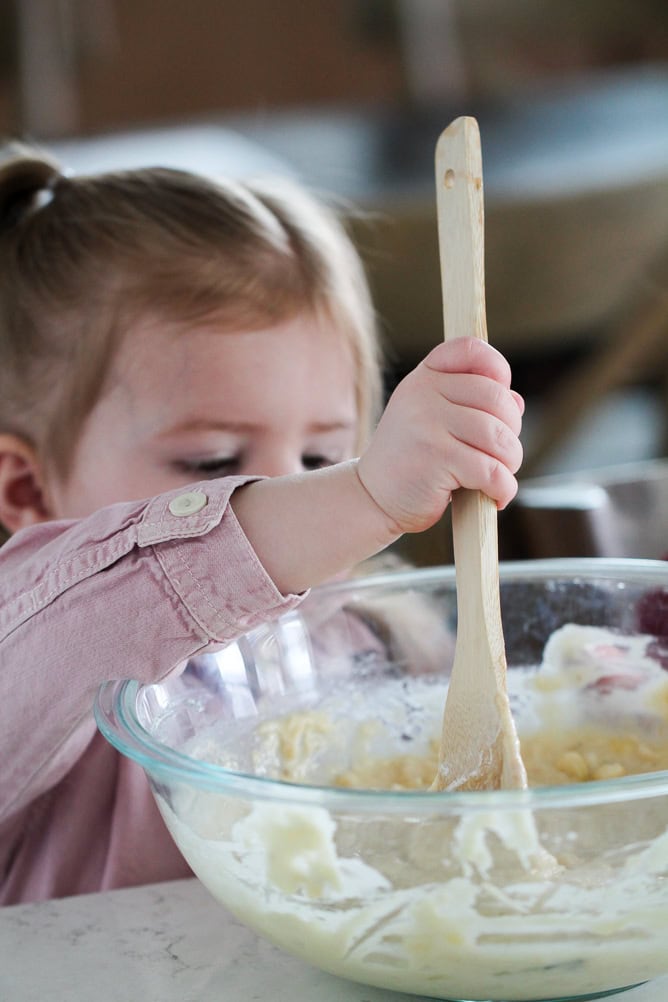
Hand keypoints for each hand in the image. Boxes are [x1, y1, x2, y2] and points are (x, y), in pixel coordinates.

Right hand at [357, 337, 523, 534]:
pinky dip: (503, 488)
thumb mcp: (434, 421)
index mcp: (423, 378)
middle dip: (511, 432)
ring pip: (499, 437)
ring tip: (497, 477)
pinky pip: (491, 470)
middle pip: (497, 399)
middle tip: (501, 456)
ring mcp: (428, 425)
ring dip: (509, 463)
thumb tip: (516, 402)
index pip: (470, 350)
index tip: (500, 402)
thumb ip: (472, 405)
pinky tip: (495, 496)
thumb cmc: (411, 460)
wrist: (372, 498)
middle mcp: (423, 394)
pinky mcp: (436, 458)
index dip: (497, 369)